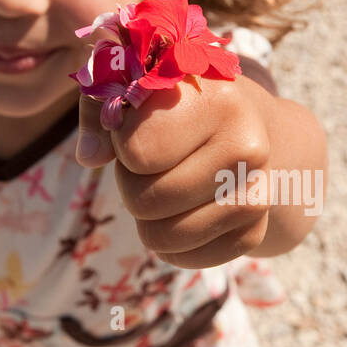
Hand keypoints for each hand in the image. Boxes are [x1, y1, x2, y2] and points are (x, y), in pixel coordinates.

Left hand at [74, 75, 273, 268]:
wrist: (243, 127)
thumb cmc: (176, 106)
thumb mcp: (134, 87)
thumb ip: (98, 110)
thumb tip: (89, 157)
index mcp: (218, 102)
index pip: (138, 153)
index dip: (123, 144)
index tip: (140, 126)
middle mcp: (248, 149)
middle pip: (145, 201)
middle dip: (131, 185)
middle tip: (151, 163)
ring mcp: (258, 196)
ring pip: (162, 238)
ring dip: (148, 218)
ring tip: (167, 183)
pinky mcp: (254, 233)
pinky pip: (183, 259)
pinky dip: (170, 244)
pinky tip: (184, 210)